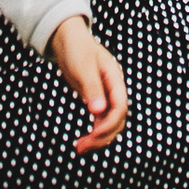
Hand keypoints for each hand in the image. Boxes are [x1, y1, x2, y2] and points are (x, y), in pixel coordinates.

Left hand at [47, 15, 127, 152]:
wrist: (68, 40)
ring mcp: (107, 96)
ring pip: (109, 124)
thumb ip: (91, 88)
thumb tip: (98, 111)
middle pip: (117, 119)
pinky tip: (82, 142)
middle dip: (103, 136)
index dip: (110, 123)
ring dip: (98, 138)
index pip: (120, 107)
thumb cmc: (77, 49)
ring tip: (80, 148)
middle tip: (83, 146)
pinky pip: (100, 122)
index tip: (94, 133)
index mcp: (115, 79)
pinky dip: (93, 133)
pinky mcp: (97, 100)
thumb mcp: (83, 66)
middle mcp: (114, 89)